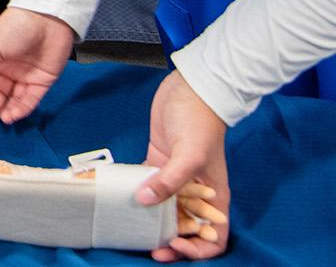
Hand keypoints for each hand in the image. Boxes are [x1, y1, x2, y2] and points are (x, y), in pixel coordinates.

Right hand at [0, 8, 73, 122]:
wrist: (47, 17)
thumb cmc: (17, 25)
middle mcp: (11, 69)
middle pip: (0, 92)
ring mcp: (27, 75)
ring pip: (15, 98)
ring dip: (8, 109)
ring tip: (2, 117)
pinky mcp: (43, 81)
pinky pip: (31, 98)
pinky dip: (23, 108)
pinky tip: (14, 114)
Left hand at [140, 70, 229, 260]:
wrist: (192, 87)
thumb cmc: (200, 121)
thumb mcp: (190, 154)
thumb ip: (170, 181)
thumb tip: (145, 202)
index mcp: (213, 195)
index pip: (215, 236)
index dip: (198, 248)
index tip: (174, 244)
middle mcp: (196, 192)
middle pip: (186, 228)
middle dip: (170, 240)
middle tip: (149, 246)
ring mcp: (175, 177)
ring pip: (163, 209)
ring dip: (150, 220)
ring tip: (131, 226)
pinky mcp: (157, 161)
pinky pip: (146, 185)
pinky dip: (136, 194)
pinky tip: (120, 199)